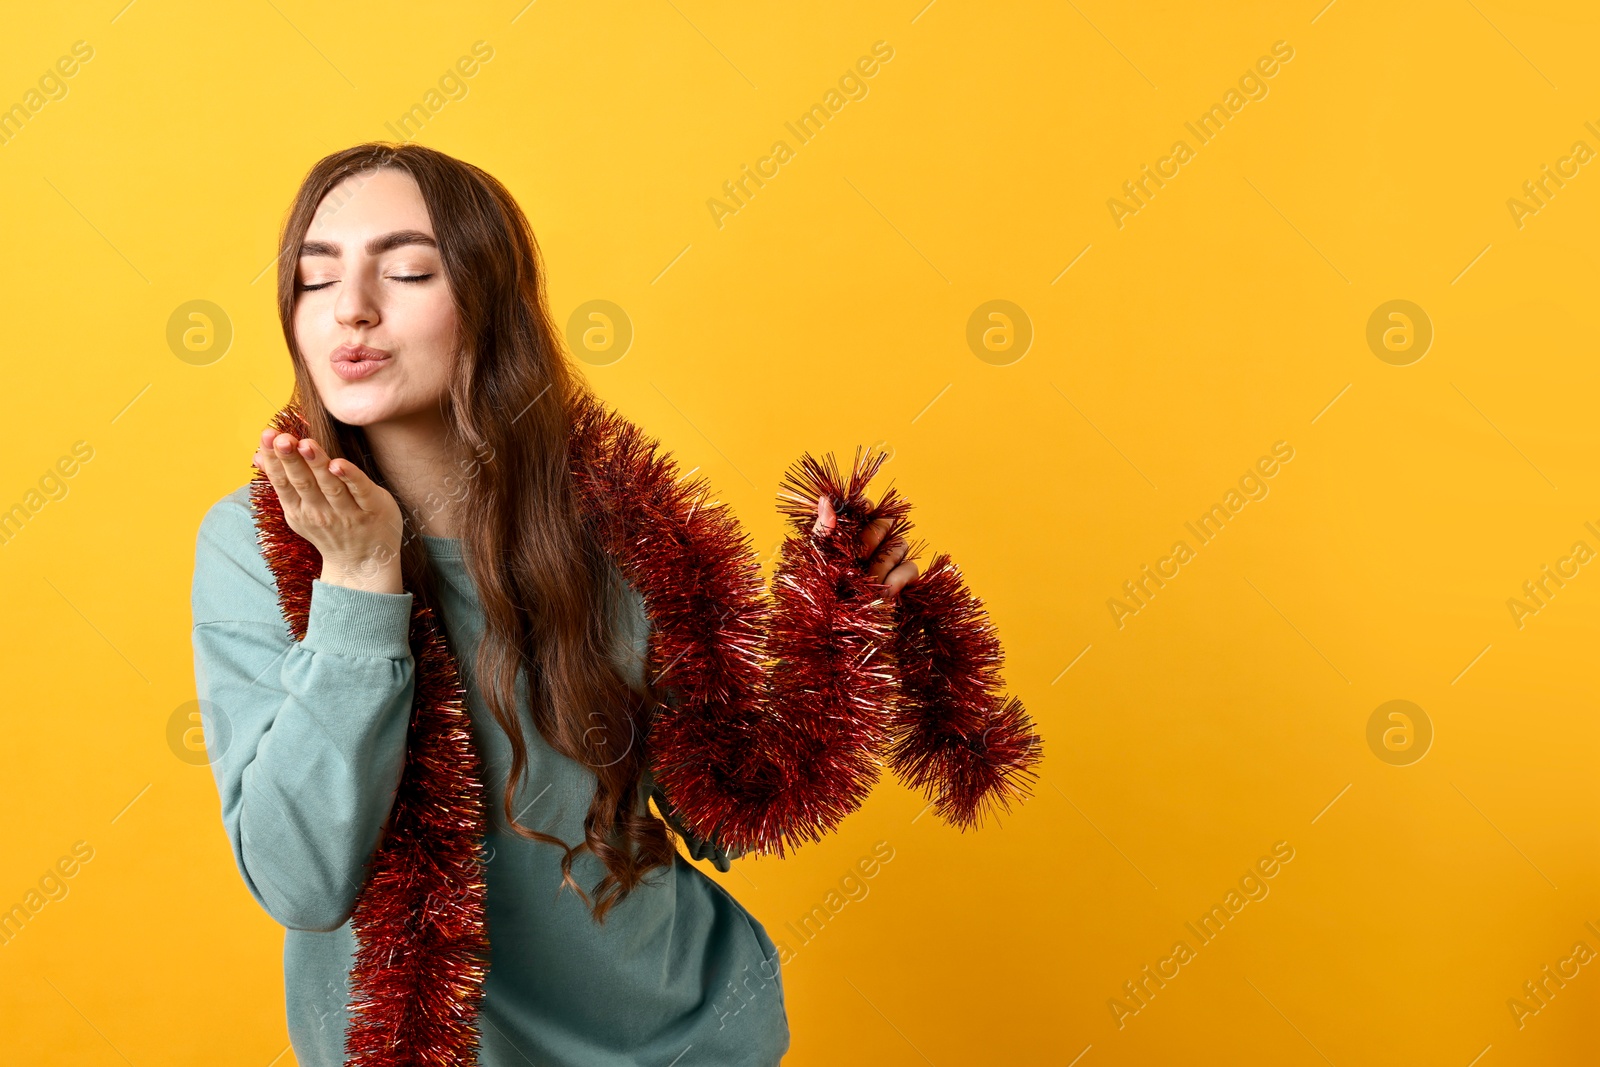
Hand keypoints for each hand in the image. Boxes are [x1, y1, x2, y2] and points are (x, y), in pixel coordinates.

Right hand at [253, 429, 404, 593]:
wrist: (362, 564)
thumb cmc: (329, 528)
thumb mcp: (299, 510)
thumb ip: (281, 481)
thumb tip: (258, 454)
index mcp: (299, 510)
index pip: (282, 482)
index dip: (274, 460)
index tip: (267, 436)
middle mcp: (320, 513)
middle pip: (303, 482)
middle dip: (291, 459)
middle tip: (282, 437)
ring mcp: (347, 513)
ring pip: (330, 485)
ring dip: (317, 464)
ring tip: (306, 444)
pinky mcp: (373, 509)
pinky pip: (361, 491)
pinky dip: (350, 478)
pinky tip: (339, 464)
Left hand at [813, 494, 918, 598]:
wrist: (833, 639)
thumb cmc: (820, 598)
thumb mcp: (817, 562)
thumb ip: (823, 530)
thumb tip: (826, 499)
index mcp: (848, 536)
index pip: (863, 507)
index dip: (864, 507)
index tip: (860, 514)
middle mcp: (870, 546)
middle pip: (886, 522)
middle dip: (872, 538)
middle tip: (859, 558)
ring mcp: (889, 564)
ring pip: (900, 544)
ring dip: (883, 564)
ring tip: (867, 585)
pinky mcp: (904, 583)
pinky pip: (911, 568)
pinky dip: (898, 580)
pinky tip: (883, 595)